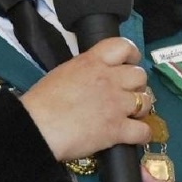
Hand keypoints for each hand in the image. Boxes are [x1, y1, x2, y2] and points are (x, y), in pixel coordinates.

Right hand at [19, 37, 151, 160]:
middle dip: (136, 85)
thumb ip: (85, 71)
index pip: (124, 46)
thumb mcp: (63, 73)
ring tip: (130, 115)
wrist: (35, 128)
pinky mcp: (117, 129)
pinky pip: (144, 131)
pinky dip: (142, 134)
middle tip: (126, 95)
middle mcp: (109, 79)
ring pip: (146, 101)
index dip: (132, 54)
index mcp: (92, 62)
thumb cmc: (40, 102)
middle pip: (140, 75)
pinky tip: (134, 135)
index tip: (130, 63)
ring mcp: (116, 104)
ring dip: (140, 108)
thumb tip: (94, 78)